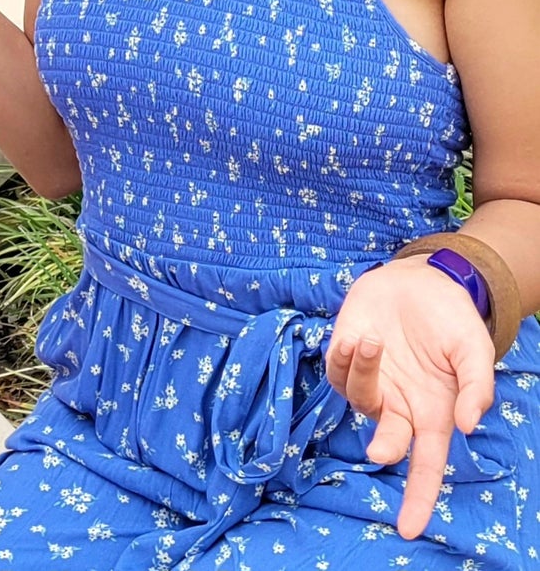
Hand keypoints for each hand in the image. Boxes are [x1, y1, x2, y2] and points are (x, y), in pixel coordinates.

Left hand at [326, 254, 495, 538]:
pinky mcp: (347, 355)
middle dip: (382, 446)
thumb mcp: (474, 352)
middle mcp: (399, 405)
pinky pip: (336, 371)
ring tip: (375, 339)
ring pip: (357, 397)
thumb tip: (467, 427)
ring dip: (362, 373)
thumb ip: (476, 388)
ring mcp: (371, 380)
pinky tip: (357, 336)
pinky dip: (342, 358)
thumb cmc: (452, 322)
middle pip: (387, 441)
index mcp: (433, 413)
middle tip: (379, 451)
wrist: (422, 281)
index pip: (426, 466)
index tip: (408, 530)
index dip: (418, 499)